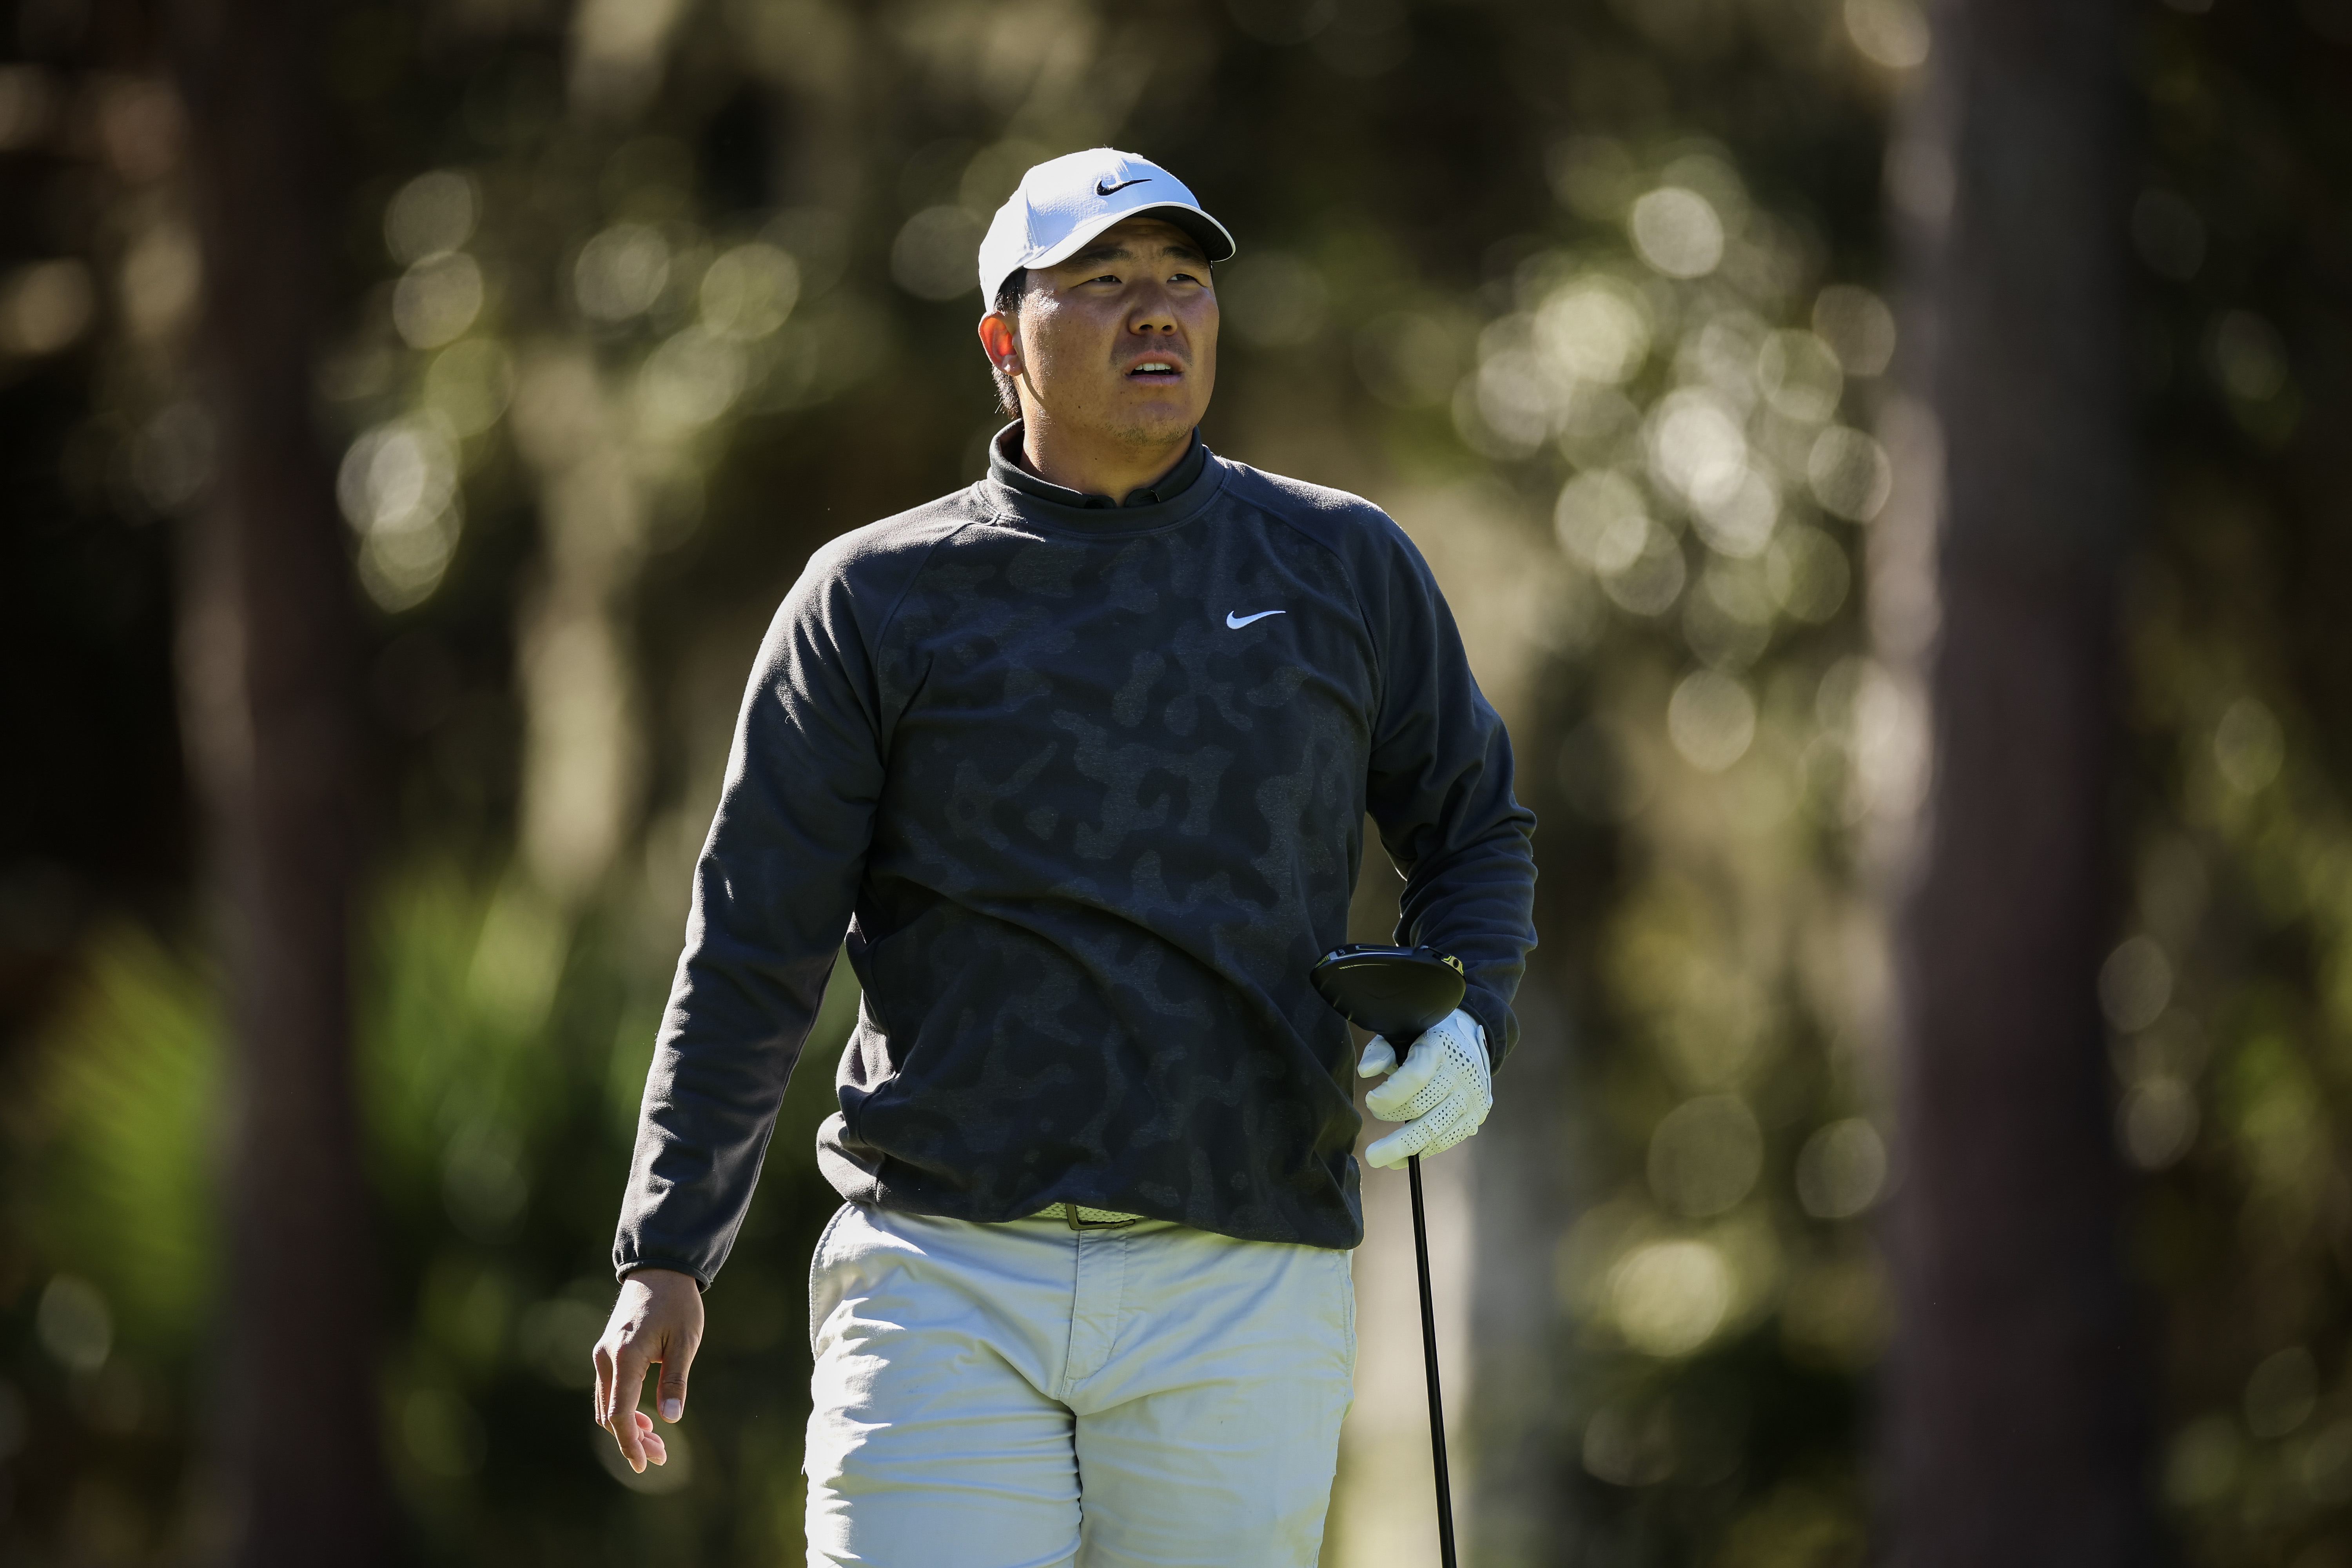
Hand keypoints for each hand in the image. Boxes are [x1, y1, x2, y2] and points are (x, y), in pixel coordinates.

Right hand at [593, 1268, 703, 1473]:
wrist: (659, 1269)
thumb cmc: (677, 1303)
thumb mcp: (685, 1341)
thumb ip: (675, 1380)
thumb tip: (671, 1420)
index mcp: (625, 1357)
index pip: (620, 1413)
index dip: (630, 1443)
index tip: (643, 1465)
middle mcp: (606, 1358)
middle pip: (611, 1415)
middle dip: (633, 1440)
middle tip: (661, 1457)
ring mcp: (603, 1355)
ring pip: (607, 1405)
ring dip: (628, 1427)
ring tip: (658, 1443)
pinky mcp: (607, 1352)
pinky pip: (609, 1391)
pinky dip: (623, 1409)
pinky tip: (645, 1418)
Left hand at [1357, 1008, 1491, 1169]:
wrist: (1469, 1039)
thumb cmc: (1424, 1040)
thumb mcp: (1402, 1035)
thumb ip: (1380, 1051)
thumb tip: (1365, 1071)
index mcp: (1438, 1048)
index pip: (1414, 1077)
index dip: (1389, 1095)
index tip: (1370, 1101)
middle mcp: (1459, 1073)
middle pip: (1422, 1111)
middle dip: (1393, 1137)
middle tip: (1369, 1154)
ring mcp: (1471, 1096)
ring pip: (1435, 1131)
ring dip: (1405, 1150)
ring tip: (1381, 1160)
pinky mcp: (1476, 1114)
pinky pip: (1448, 1139)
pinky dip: (1424, 1152)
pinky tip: (1402, 1159)